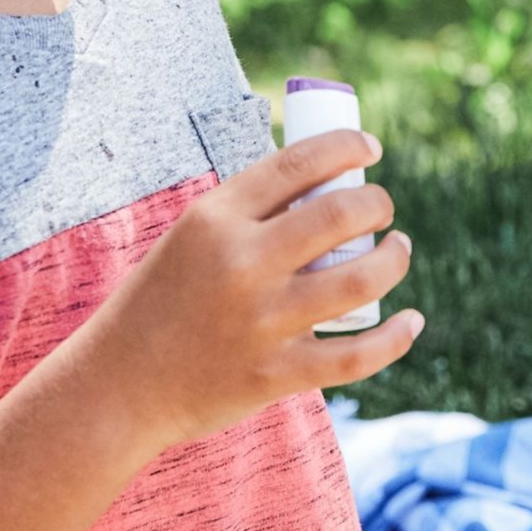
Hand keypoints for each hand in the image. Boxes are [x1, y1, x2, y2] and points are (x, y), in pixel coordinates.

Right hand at [86, 128, 421, 453]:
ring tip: (397, 249)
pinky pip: (355, 354)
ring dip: (394, 258)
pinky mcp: (275, 374)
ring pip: (360, 278)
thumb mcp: (190, 237)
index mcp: (216, 218)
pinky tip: (410, 321)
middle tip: (382, 208)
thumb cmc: (161, 301)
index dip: (347, 146)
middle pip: (341, 214)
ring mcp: (261, 321)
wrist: (120, 384)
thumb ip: (246, 213)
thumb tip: (319, 177)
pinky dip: (395, 337)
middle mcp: (242, 263)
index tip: (371, 149)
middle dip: (377, 203)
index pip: (298, 162)